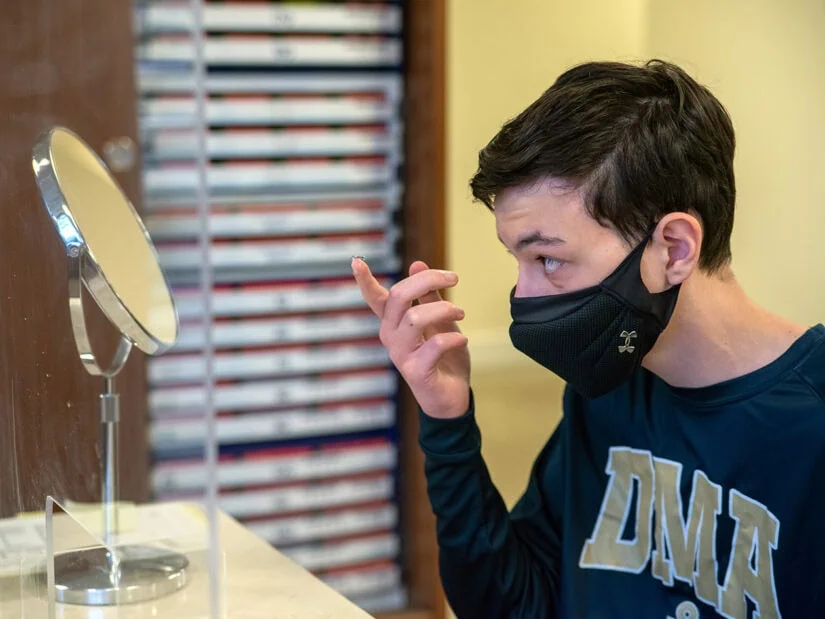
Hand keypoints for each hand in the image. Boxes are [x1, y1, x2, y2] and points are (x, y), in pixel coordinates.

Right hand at [352, 258, 470, 418]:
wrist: (451, 398)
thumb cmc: (443, 357)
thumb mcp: (439, 320)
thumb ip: (428, 295)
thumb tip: (416, 264)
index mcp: (394, 322)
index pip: (375, 298)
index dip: (365, 281)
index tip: (356, 260)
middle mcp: (391, 336)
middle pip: (400, 297)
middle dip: (428, 281)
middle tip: (454, 278)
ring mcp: (401, 355)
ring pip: (416, 318)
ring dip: (444, 309)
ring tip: (461, 312)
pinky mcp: (416, 371)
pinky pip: (434, 345)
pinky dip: (453, 338)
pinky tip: (462, 340)